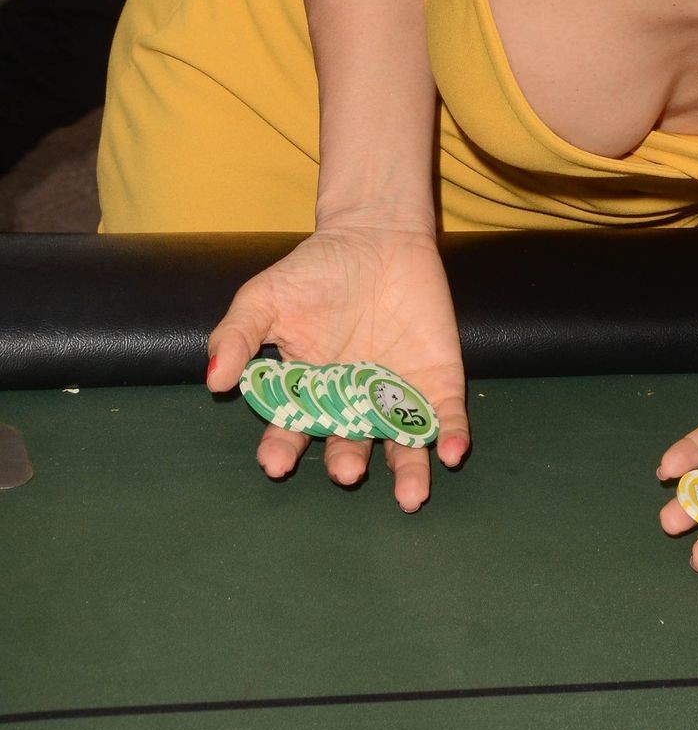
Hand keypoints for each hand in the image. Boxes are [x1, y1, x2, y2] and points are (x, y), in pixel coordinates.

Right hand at [206, 227, 468, 511]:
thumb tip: (213, 379)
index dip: (282, 449)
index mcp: (308, 393)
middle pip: (350, 446)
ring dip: (408, 473)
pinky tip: (451, 452)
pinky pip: (443, 417)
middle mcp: (353, 404)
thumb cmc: (316, 269)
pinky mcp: (436, 381)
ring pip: (402, 446)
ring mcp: (396, 395)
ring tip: (410, 496)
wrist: (376, 234)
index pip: (292, 432)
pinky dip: (449, 436)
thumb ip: (238, 335)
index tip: (276, 461)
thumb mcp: (266, 297)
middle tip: (346, 471)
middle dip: (347, 462)